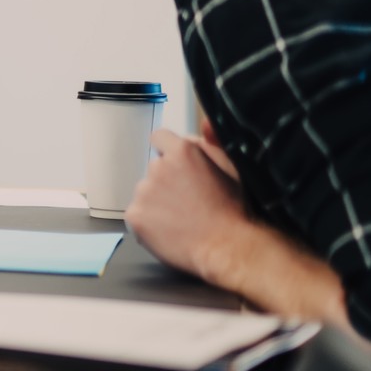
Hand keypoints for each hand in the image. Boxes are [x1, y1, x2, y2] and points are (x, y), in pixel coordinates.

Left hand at [124, 128, 254, 283]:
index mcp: (182, 151)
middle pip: (155, 168)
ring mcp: (144, 191)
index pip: (160, 138)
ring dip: (157, 201)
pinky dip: (149, 222)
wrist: (228, 247)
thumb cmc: (235, 209)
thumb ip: (212, 142)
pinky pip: (137, 215)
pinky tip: (170, 230)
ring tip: (182, 219)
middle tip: (188, 200)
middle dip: (167, 181)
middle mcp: (158, 167)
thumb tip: (202, 123)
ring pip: (146, 192)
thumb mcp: (232, 167)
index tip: (177, 167)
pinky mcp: (135, 215)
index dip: (168, 152)